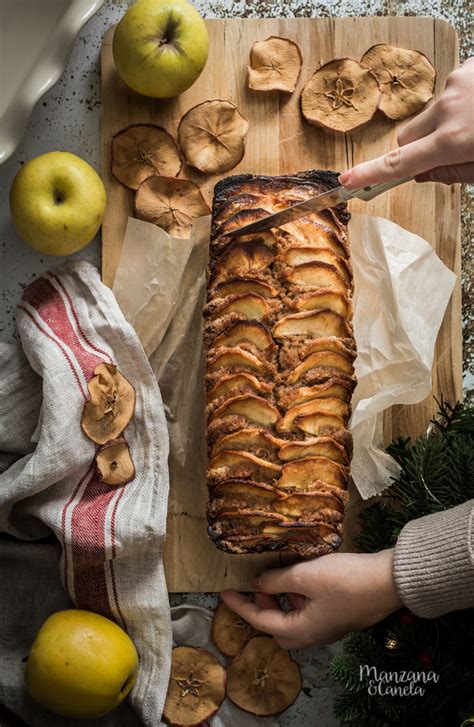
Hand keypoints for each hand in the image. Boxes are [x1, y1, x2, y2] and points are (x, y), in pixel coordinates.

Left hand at [221, 549, 401, 648]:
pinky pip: (308, 610)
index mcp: (301, 630)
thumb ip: (277, 580)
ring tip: (274, 576)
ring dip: (279, 600)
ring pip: (293, 618)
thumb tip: (257, 583)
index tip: (223, 592)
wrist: (390, 582)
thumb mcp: (306, 576)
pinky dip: (297, 596)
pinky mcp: (338, 614)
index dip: (240, 605)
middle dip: (260, 607)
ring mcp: (328, 626)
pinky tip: (300, 577)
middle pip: (276, 627)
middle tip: (251, 585)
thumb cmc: (347, 580)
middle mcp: (313, 634)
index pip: (260, 620)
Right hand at [339, 58, 473, 187]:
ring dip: (444, 124)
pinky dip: (461, 104)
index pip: (399, 163)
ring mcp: (456, 84)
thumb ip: (453, 173)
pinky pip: (450, 93)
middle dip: (416, 149)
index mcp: (454, 140)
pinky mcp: (466, 68)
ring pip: (430, 114)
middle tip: (445, 156)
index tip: (348, 180)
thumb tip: (424, 174)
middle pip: (407, 137)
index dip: (371, 174)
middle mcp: (447, 109)